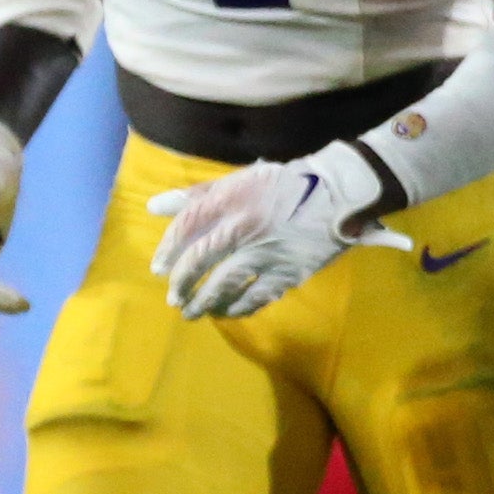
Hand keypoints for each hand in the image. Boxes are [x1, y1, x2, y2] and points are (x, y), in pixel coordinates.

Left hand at [148, 142, 409, 320]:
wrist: (339, 191)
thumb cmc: (283, 185)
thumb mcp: (240, 180)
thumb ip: (197, 195)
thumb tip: (153, 207)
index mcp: (232, 197)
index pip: (188, 224)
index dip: (168, 249)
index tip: (157, 268)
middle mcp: (246, 224)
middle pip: (201, 259)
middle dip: (182, 283)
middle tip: (173, 298)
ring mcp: (268, 250)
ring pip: (225, 284)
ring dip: (204, 303)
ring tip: (192, 312)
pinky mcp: (289, 271)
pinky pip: (256, 296)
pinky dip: (237, 308)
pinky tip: (226, 313)